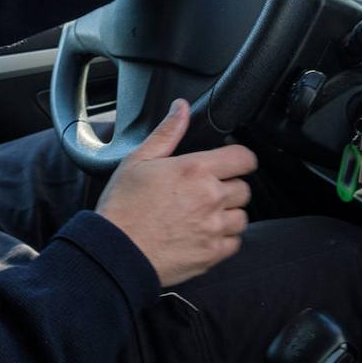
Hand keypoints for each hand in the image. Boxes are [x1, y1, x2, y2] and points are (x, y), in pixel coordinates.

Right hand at [95, 99, 256, 286]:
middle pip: (244, 188)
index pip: (244, 158)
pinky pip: (234, 242)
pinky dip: (224, 239)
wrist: (116, 252)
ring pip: (242, 217)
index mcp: (195, 170)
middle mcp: (211, 198)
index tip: (230, 163)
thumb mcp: (138, 160)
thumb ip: (167, 132)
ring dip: (228, 214)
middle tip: (206, 191)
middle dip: (229, 187)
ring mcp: (214, 228)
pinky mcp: (213, 254)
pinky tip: (202, 234)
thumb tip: (181, 108)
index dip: (239, 158)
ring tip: (203, 214)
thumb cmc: (123, 206)